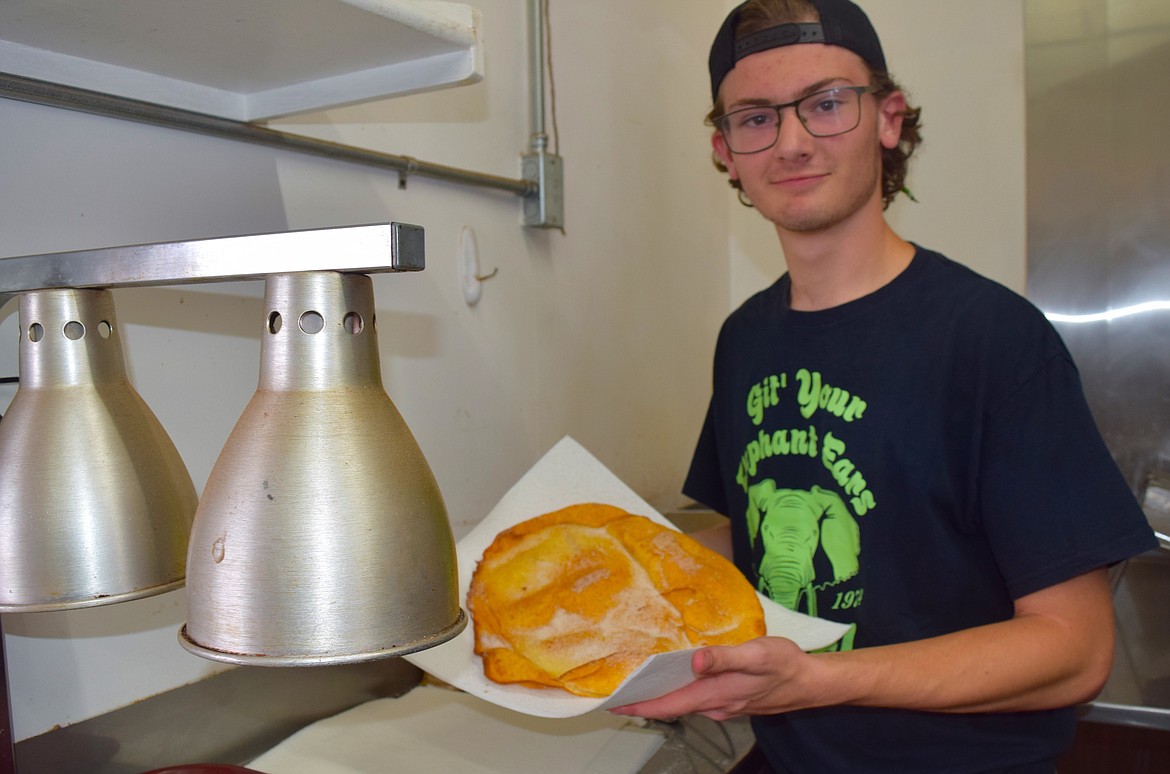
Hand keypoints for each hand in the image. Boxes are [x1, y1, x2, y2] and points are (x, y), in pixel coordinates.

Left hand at [610, 636, 821, 721]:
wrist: (811, 683)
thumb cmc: (786, 665)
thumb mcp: (757, 654)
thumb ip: (725, 657)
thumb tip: (695, 660)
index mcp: (716, 693)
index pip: (669, 705)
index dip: (640, 705)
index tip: (616, 703)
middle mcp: (716, 704)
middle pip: (672, 706)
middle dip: (645, 701)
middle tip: (619, 691)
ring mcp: (724, 705)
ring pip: (685, 703)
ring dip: (661, 696)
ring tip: (639, 684)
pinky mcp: (731, 700)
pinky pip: (698, 699)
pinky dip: (681, 691)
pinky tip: (677, 679)